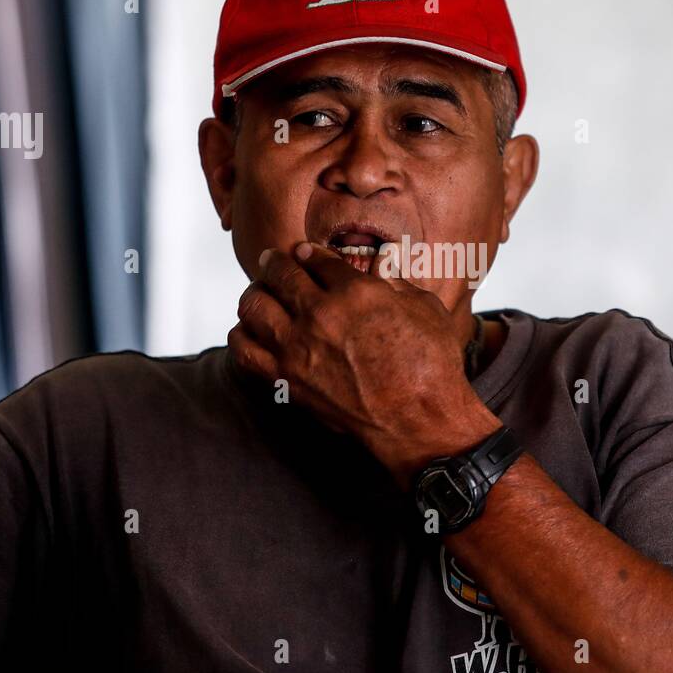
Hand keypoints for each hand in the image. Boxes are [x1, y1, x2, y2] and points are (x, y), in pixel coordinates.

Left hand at [228, 242, 499, 489]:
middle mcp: (320, 314)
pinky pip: (244, 350)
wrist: (418, 420)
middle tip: (272, 261)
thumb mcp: (424, 309)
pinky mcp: (286, 379)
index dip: (309, 253)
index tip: (303, 252)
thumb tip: (385, 262)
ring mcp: (298, 347)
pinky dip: (242, 335)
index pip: (317, 259)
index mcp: (356, 291)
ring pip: (254, 305)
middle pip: (280, 274)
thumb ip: (396, 282)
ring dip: (255, 293)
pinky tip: (249, 331)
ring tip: (260, 293)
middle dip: (275, 263)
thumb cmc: (430, 368)